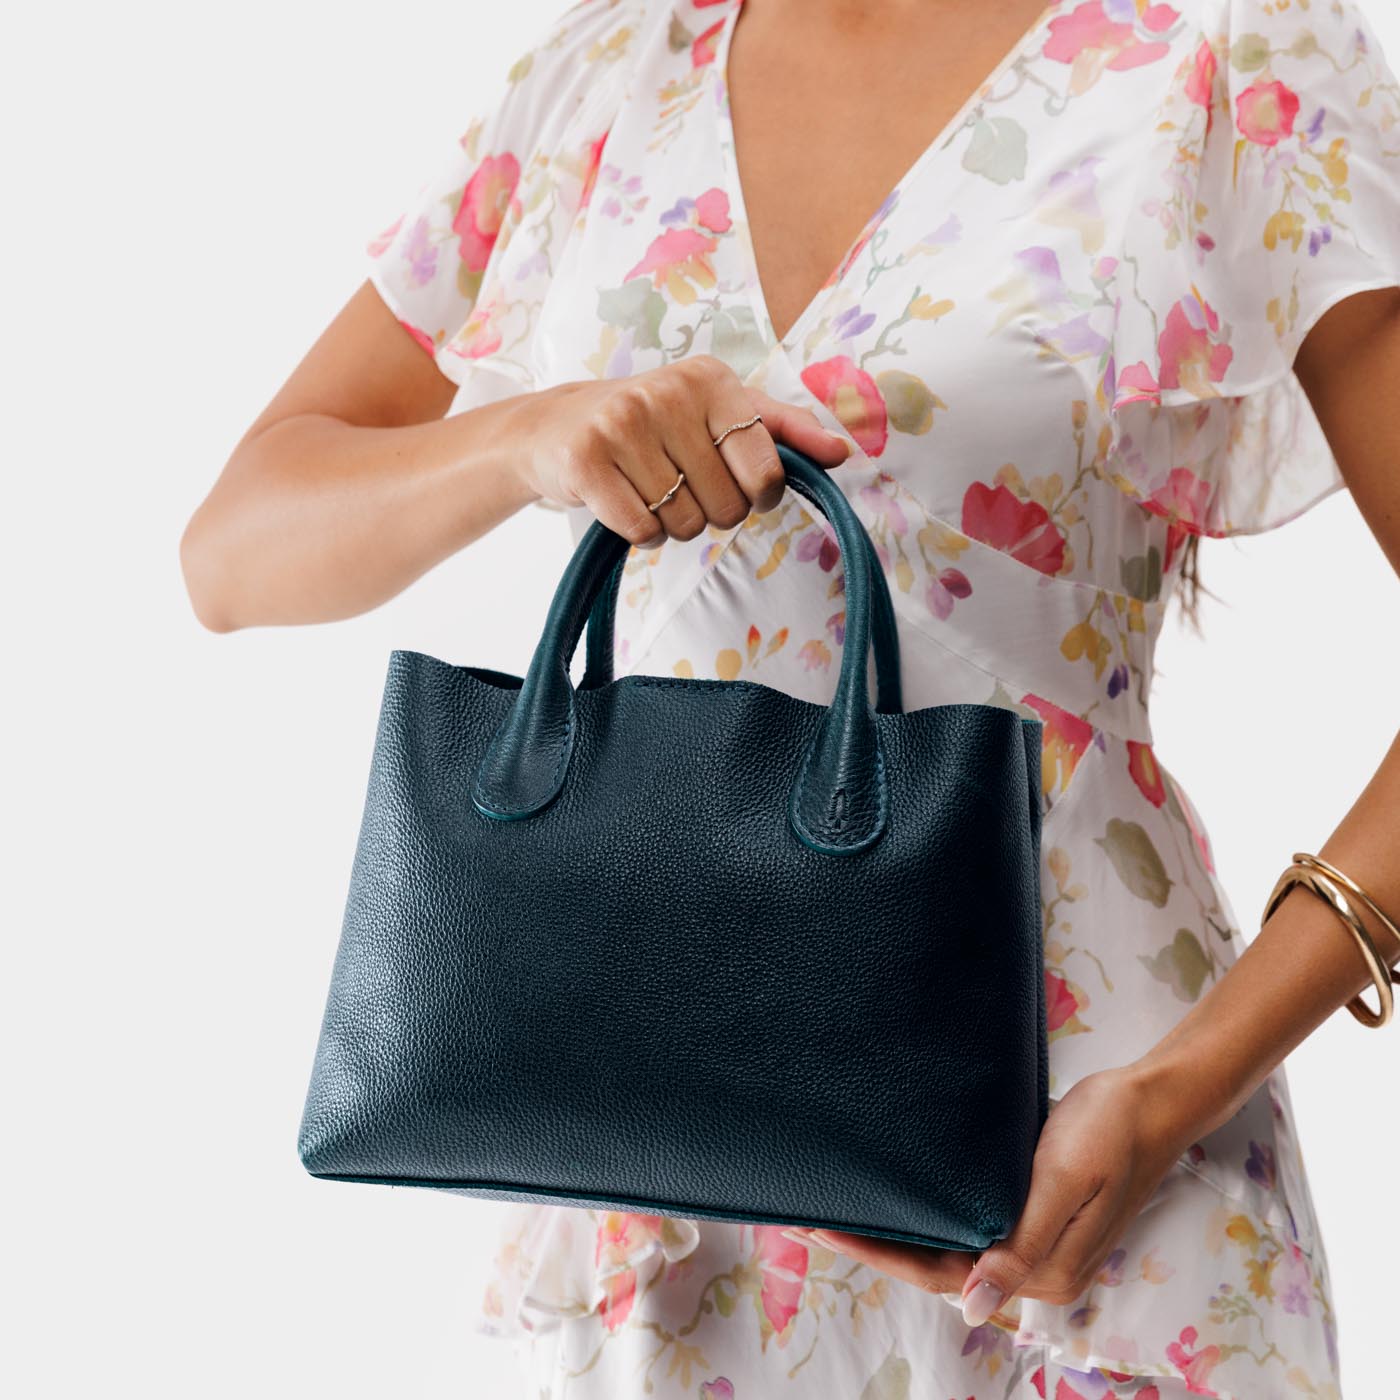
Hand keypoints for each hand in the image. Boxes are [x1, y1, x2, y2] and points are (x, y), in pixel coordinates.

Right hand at [514, 355, 850, 547]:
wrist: (556, 428)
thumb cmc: (652, 426)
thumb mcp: (719, 412)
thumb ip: (783, 431)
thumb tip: (841, 453)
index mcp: (712, 380)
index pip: (765, 471)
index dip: (757, 497)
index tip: (736, 485)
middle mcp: (668, 393)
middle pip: (726, 507)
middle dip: (709, 511)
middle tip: (679, 485)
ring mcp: (623, 424)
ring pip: (684, 523)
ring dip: (672, 523)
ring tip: (648, 488)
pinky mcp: (586, 459)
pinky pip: (642, 531)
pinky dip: (640, 533)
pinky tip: (624, 502)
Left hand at [784, 1062, 1197, 1325]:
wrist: (1149, 1098)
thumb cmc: (1109, 1133)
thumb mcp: (1065, 1182)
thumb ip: (1021, 1245)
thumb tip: (970, 1307)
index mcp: (1042, 1273)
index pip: (940, 1274)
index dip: (879, 1254)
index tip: (824, 1229)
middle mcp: (1033, 1269)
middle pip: (937, 1267)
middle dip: (876, 1245)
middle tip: (812, 1216)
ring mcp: (1032, 1242)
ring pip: (948, 1246)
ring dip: (897, 1230)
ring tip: (841, 1205)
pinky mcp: (1030, 1212)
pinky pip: (966, 1223)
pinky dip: (927, 1213)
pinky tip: (899, 1194)